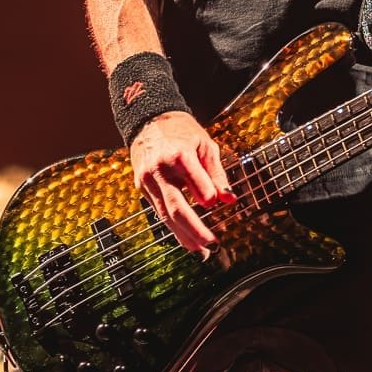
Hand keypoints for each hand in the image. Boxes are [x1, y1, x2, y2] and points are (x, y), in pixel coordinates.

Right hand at [130, 111, 234, 254]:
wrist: (148, 121)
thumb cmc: (180, 131)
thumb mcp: (204, 144)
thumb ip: (216, 173)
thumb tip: (229, 198)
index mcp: (178, 155)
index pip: (193, 179)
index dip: (205, 193)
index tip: (216, 203)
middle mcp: (160, 170)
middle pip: (176, 207)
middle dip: (195, 229)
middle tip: (213, 244)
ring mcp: (148, 181)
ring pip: (165, 215)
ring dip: (185, 236)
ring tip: (202, 250)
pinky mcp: (142, 189)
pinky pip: (159, 213)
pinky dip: (174, 228)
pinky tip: (187, 239)